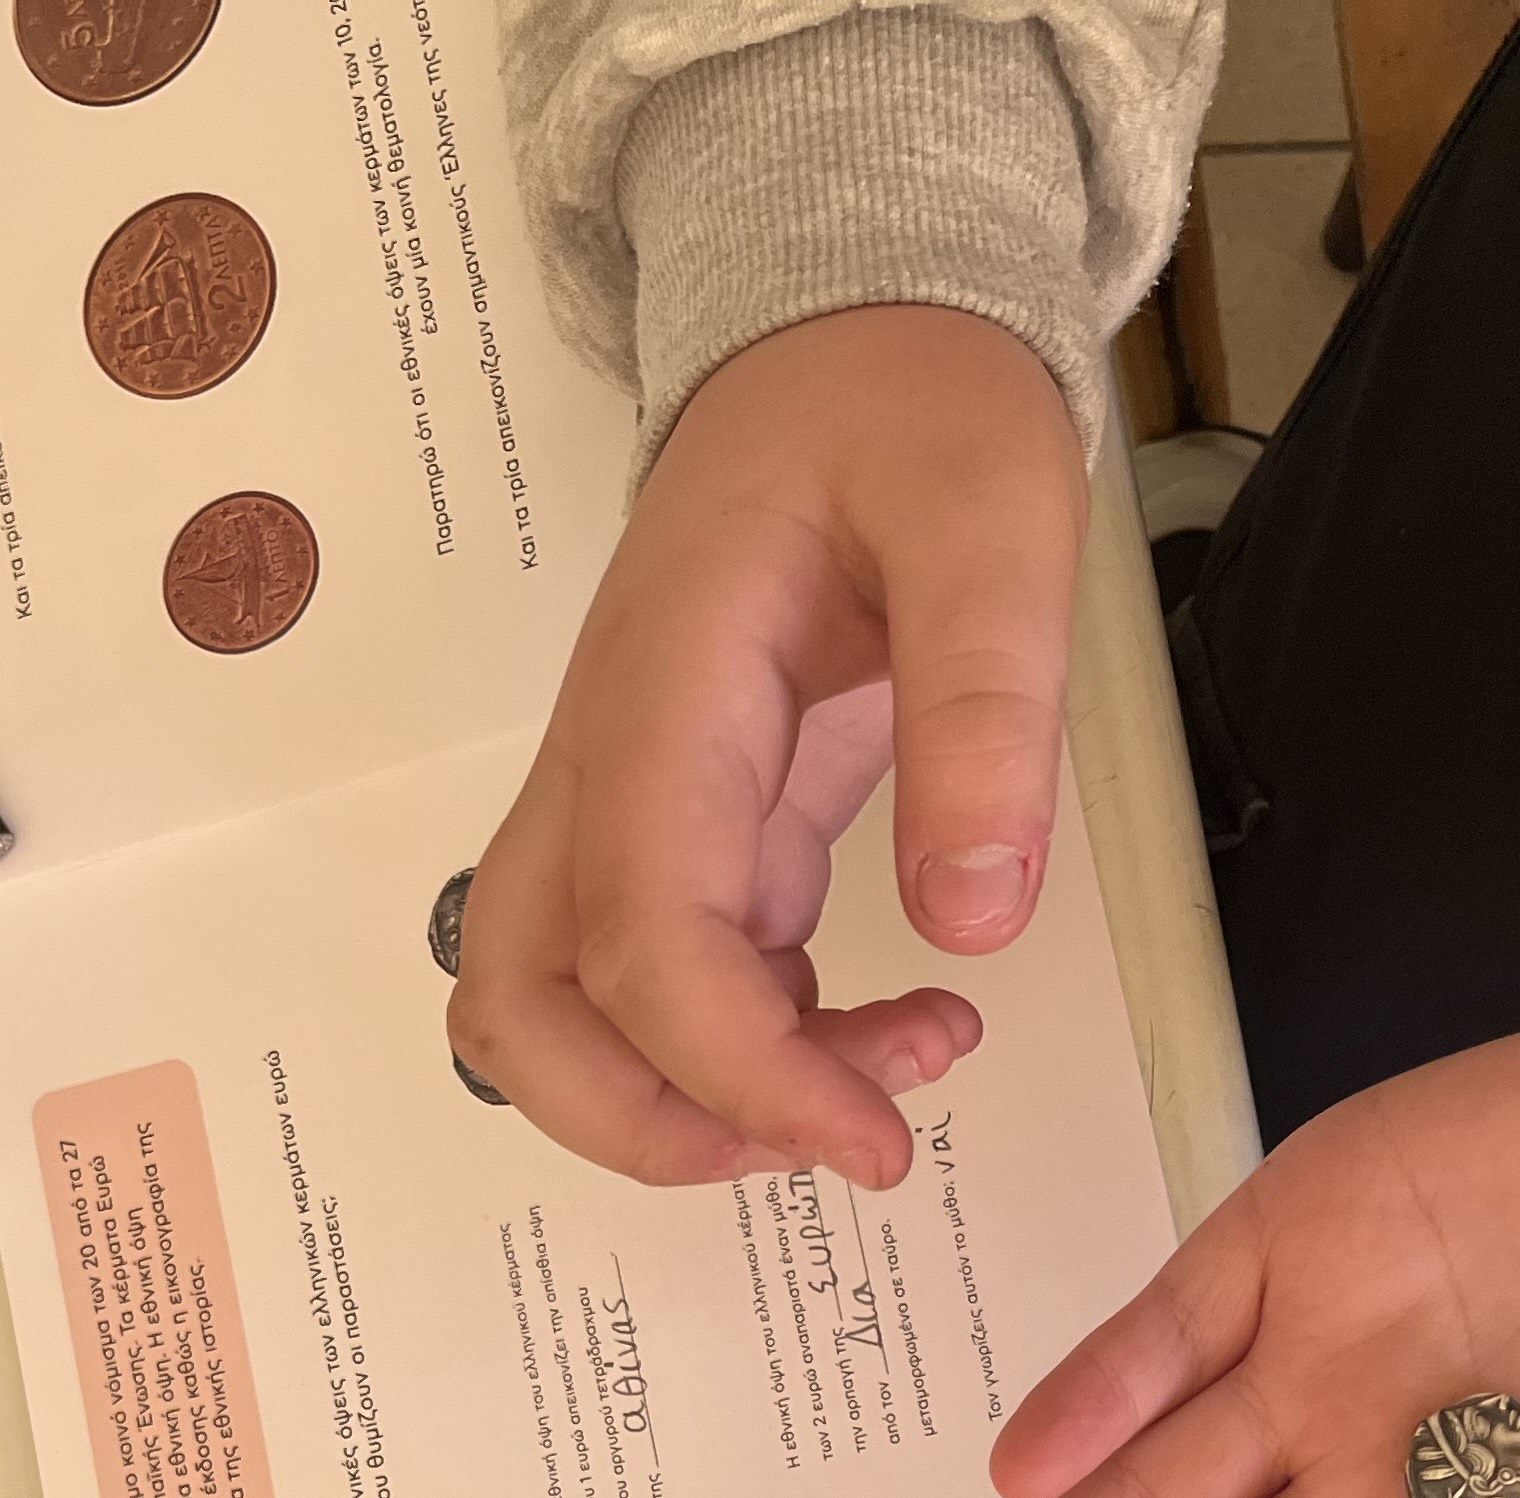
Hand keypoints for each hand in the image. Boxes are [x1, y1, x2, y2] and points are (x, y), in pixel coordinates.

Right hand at [445, 304, 1086, 1188]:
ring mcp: (622, 802)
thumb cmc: (910, 406)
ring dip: (685, 1101)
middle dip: (665, 1125)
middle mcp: (604, 766)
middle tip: (852, 1131)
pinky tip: (870, 1016)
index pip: (642, 943)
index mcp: (667, 696)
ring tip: (877, 1074)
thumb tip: (973, 919)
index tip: (879, 1143)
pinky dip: (735, 1047)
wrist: (847, 334)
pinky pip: (643, 983)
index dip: (743, 1076)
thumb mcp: (995, 518)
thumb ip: (985, 710)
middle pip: (524, 1015)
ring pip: (552, 1018)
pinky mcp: (673, 824)